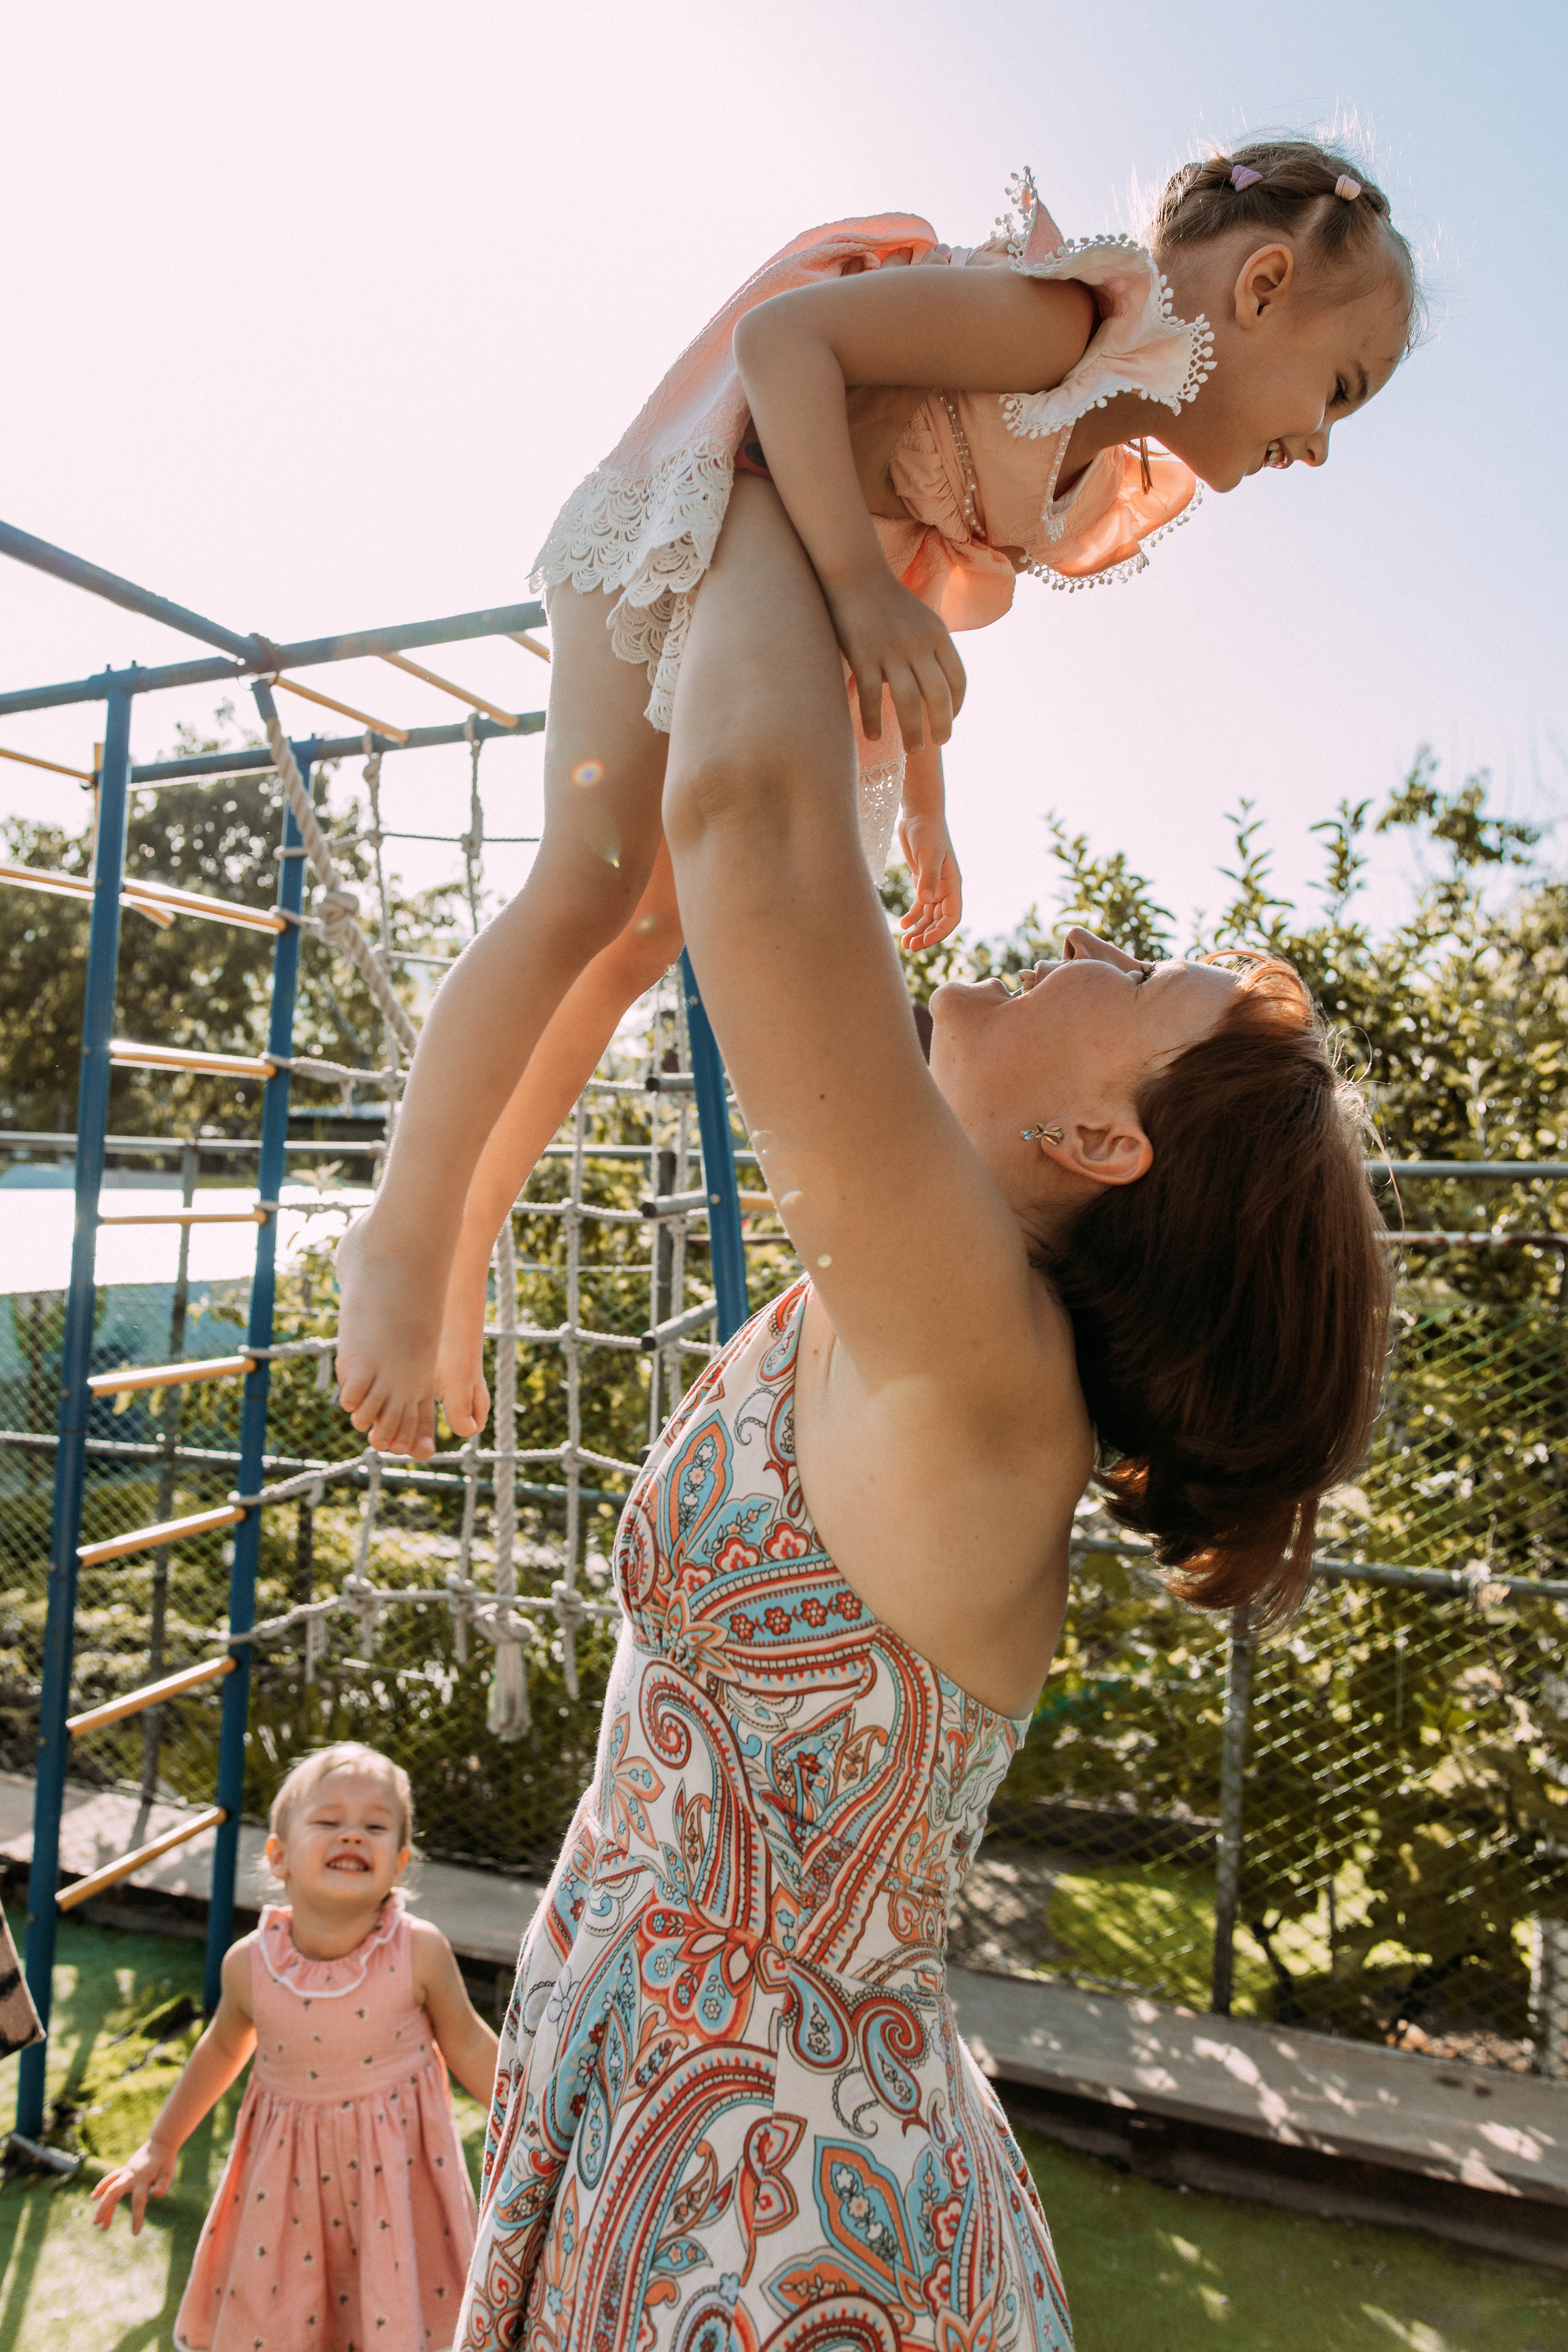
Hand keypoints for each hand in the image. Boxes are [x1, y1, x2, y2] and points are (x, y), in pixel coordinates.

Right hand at [91, 2139, 176, 2233]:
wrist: (161, 2143)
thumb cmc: (166, 2161)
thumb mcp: (168, 2172)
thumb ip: (163, 2184)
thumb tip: (156, 2195)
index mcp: (143, 2179)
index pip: (138, 2201)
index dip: (137, 2217)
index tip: (135, 2233)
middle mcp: (130, 2176)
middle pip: (114, 2192)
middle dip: (105, 2208)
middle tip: (99, 2225)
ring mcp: (125, 2172)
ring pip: (109, 2188)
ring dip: (102, 2204)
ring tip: (98, 2223)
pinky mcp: (123, 2170)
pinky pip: (110, 2179)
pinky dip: (101, 2187)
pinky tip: (93, 2197)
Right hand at [825, 573, 965, 751]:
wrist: (856, 574)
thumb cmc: (888, 601)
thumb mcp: (921, 620)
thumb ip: (931, 649)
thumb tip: (934, 686)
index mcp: (938, 635)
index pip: (958, 679)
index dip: (958, 705)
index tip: (951, 719)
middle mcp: (919, 644)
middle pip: (939, 695)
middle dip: (942, 725)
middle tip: (939, 743)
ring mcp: (891, 651)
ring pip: (909, 702)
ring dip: (913, 731)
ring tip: (913, 750)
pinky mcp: (863, 655)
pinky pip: (870, 696)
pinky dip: (873, 720)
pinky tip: (874, 735)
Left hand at [897, 811, 962, 949]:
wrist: (919, 815)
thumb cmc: (927, 832)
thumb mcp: (928, 854)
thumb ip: (928, 877)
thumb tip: (926, 902)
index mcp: (952, 884)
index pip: (952, 916)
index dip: (940, 932)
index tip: (925, 941)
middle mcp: (945, 888)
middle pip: (939, 920)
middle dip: (927, 935)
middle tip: (911, 946)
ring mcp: (934, 886)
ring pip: (928, 916)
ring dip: (919, 930)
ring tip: (906, 942)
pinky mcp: (922, 881)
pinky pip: (920, 906)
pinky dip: (912, 917)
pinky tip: (903, 925)